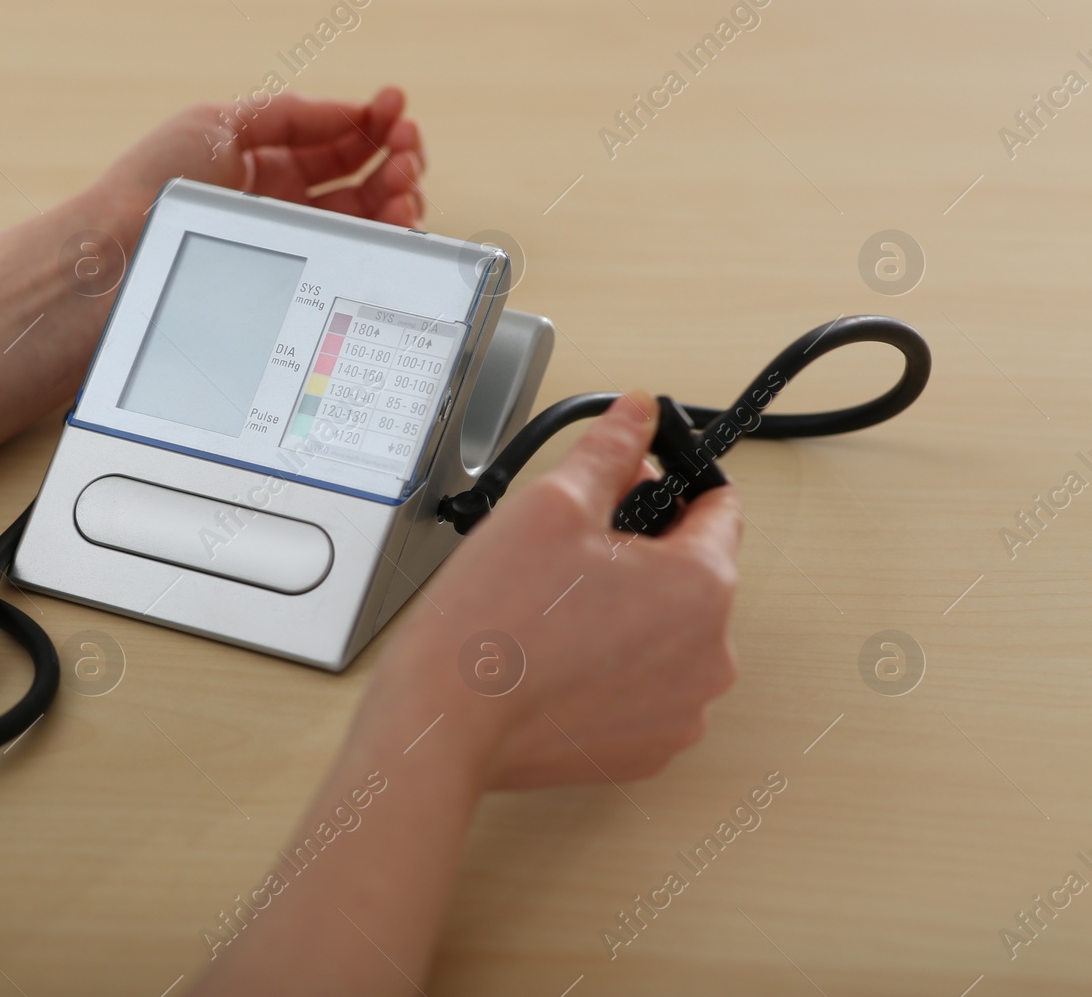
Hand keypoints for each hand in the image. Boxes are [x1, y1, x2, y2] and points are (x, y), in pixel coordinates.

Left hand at [90, 86, 425, 247]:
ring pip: (370, 222)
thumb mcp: (217, 123)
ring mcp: (294, 248)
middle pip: (365, 182)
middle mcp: (285, 209)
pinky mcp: (298, 286)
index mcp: (265, 167)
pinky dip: (390, 237)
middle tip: (408, 148)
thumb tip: (352, 112)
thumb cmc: (153, 185)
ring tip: (406, 181)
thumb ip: (287, 113)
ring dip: (402, 193)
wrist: (123, 255)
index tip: (396, 106)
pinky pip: (358, 262)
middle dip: (398, 157)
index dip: (373, 122)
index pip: (338, 143)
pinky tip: (400, 217)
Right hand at [381, 392, 743, 789]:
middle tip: (569, 554)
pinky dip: (610, 670)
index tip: (628, 487)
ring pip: (666, 634)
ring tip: (556, 611)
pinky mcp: (645, 750)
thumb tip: (638, 413)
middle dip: (640, 554)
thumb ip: (610, 450)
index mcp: (702, 587)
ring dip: (627, 613)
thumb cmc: (493, 623)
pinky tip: (557, 658)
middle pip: (692, 574)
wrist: (443, 722)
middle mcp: (709, 657)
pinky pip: (644, 689)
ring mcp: (680, 711)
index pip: (720, 507)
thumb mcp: (551, 503)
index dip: (667, 485)